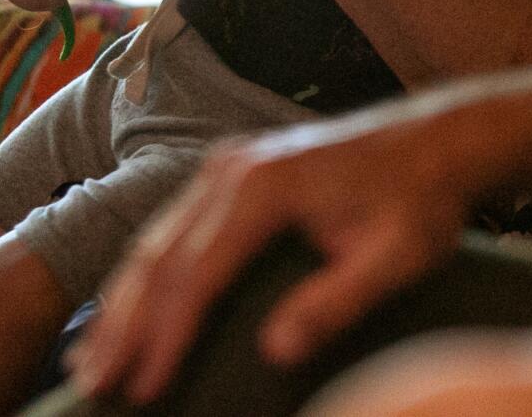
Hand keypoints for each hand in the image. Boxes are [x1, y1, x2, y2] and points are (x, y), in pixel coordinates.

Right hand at [69, 107, 473, 404]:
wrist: (440, 140)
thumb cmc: (423, 200)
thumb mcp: (398, 256)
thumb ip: (337, 300)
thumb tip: (276, 352)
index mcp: (267, 186)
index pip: (198, 272)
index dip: (168, 335)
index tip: (146, 389)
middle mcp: (234, 168)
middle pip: (159, 256)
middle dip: (125, 328)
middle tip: (96, 390)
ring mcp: (228, 166)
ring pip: (155, 242)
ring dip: (121, 307)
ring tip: (92, 368)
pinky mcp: (232, 173)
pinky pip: (172, 230)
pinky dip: (143, 279)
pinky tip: (123, 318)